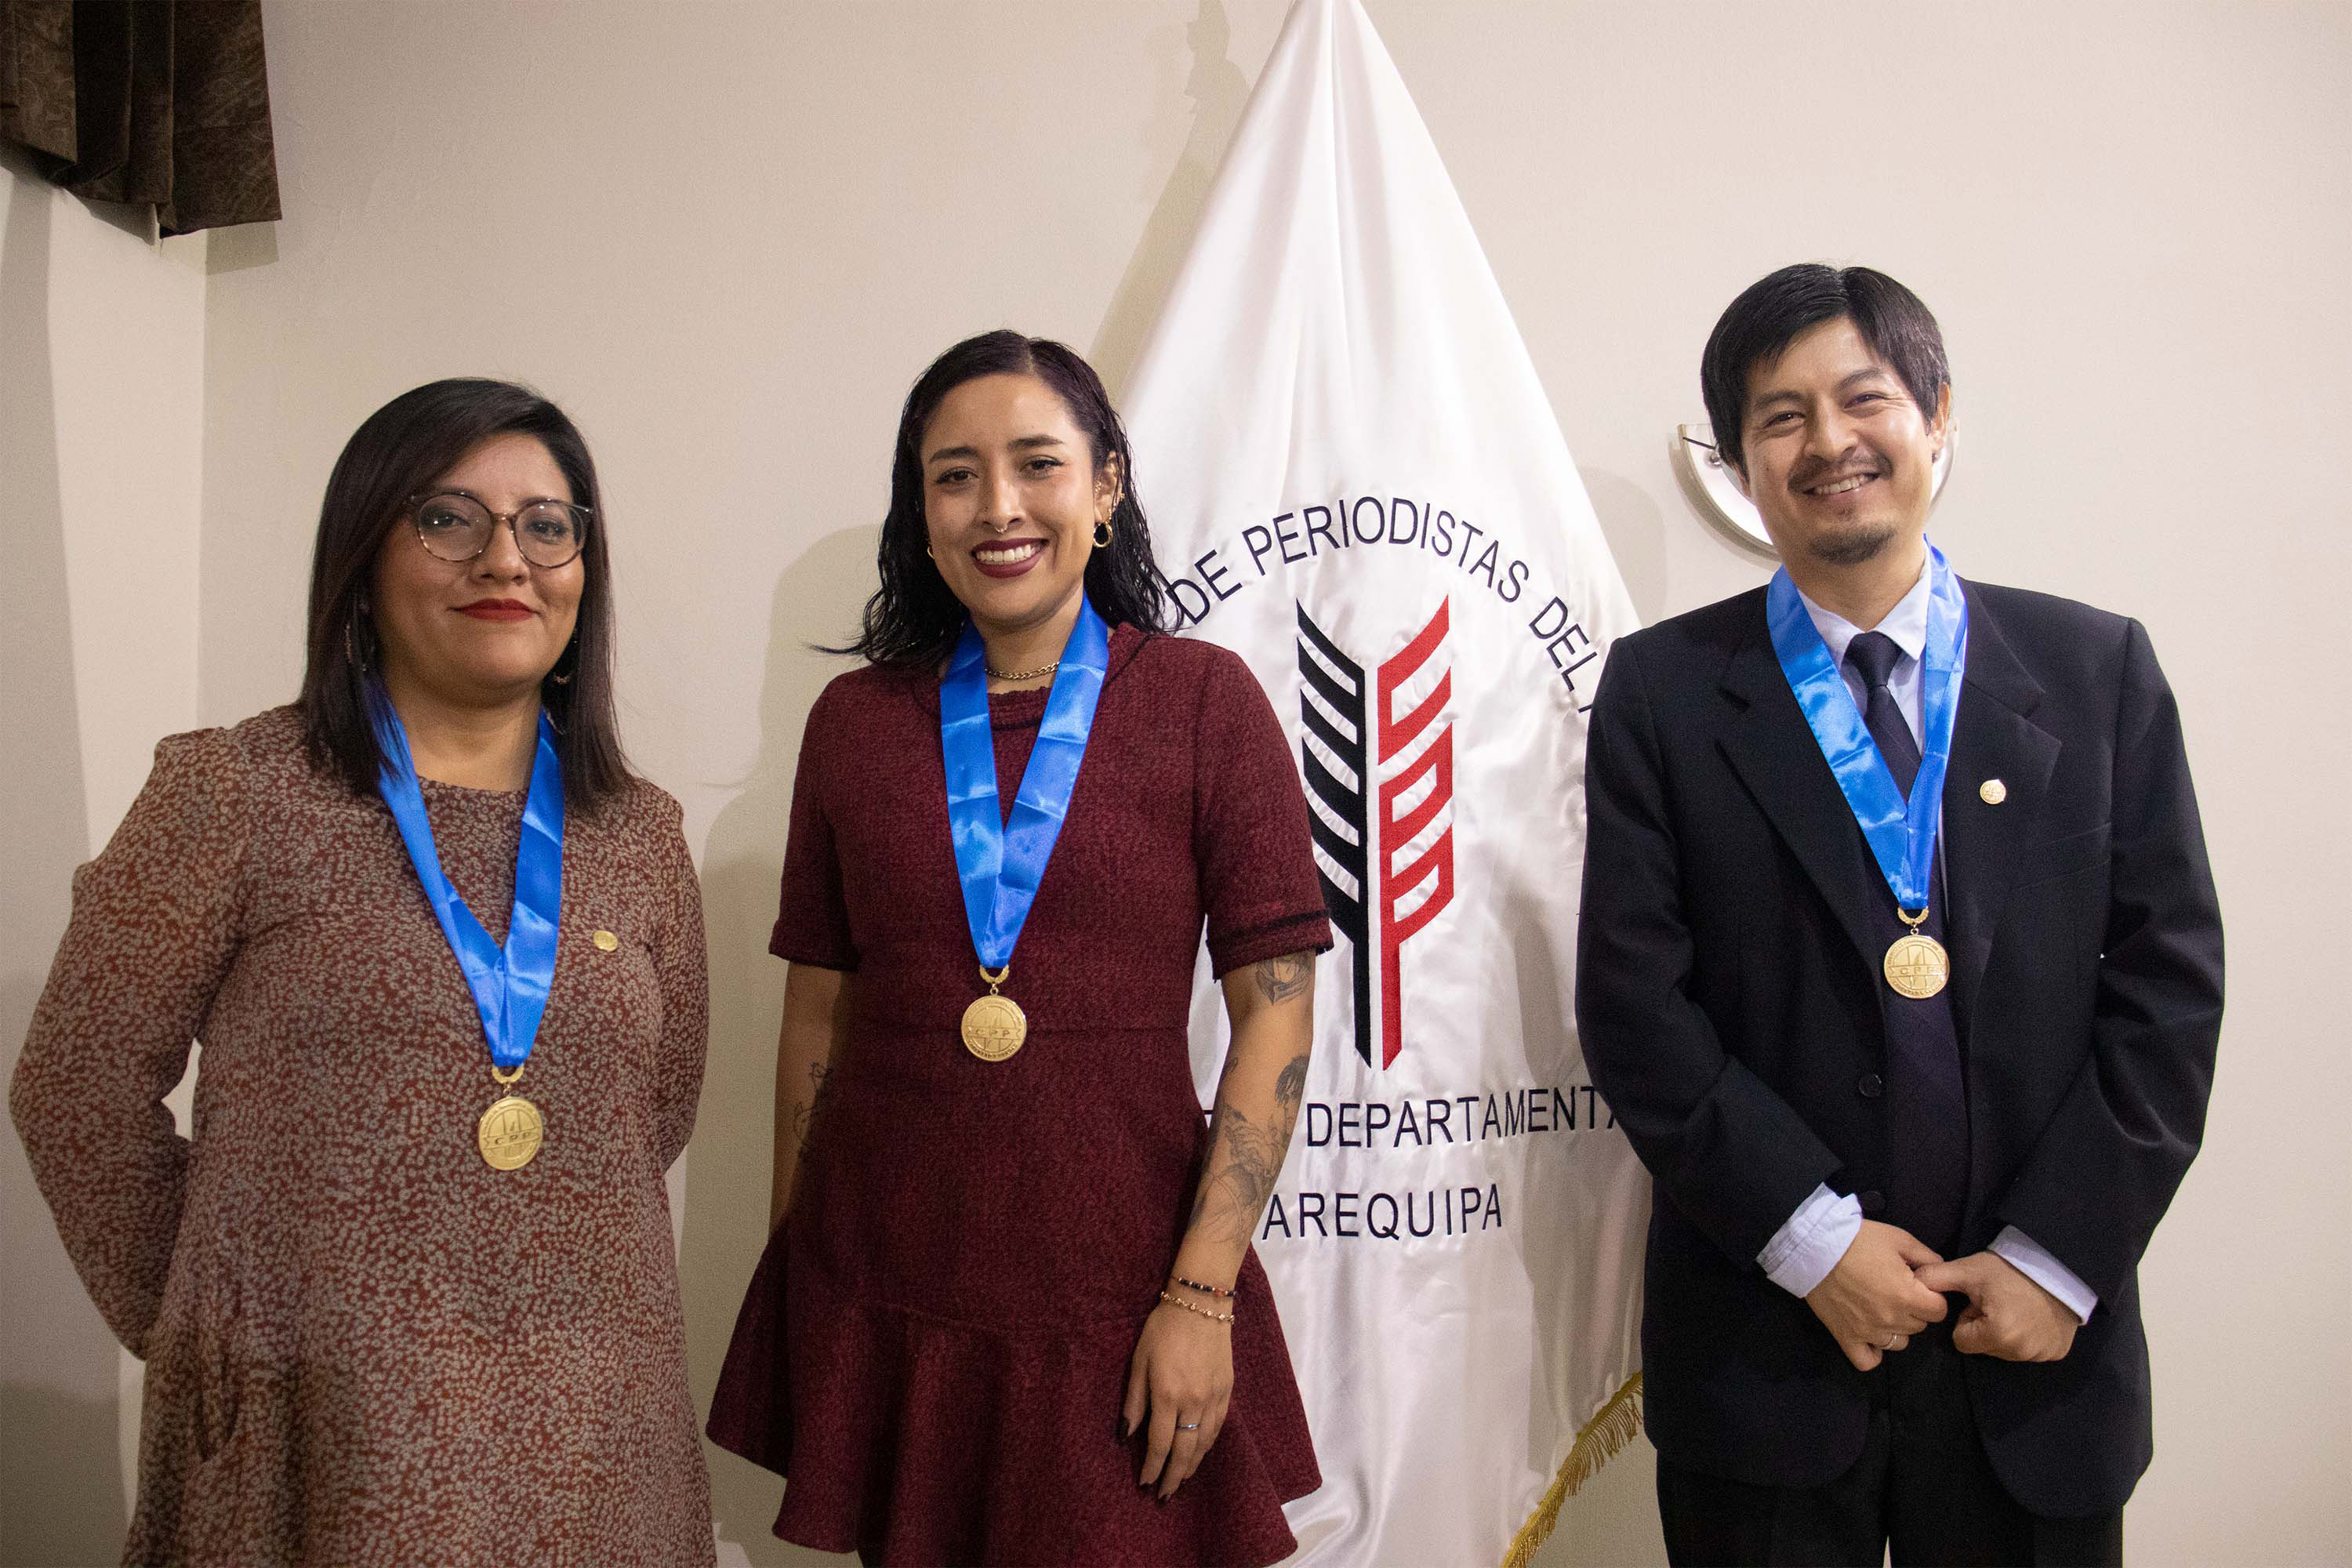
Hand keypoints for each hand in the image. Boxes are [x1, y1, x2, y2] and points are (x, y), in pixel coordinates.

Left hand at [1122, 1299, 1232, 1499]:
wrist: (1200, 1304)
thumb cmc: (1162, 1329)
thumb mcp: (1138, 1361)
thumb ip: (1133, 1401)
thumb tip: (1125, 1435)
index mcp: (1167, 1395)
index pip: (1160, 1444)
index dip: (1152, 1467)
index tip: (1144, 1484)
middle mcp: (1193, 1402)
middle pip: (1184, 1451)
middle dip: (1173, 1477)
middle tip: (1164, 1496)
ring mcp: (1213, 1397)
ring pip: (1204, 1443)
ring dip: (1192, 1466)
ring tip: (1181, 1481)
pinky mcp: (1227, 1390)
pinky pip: (1218, 1427)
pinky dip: (1208, 1445)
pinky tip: (1200, 1453)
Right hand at [1804, 1221, 1948, 1370]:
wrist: (1814, 1247)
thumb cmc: (1859, 1240)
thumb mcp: (1899, 1239)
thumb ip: (1927, 1257)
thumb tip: (1940, 1272)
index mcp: (1907, 1295)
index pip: (1939, 1311)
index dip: (1932, 1297)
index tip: (1919, 1286)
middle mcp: (1891, 1319)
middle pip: (1919, 1326)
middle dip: (1915, 1310)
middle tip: (1897, 1291)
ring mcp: (1868, 1331)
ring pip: (1899, 1343)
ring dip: (1896, 1328)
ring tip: (1882, 1309)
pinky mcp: (1846, 1337)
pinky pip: (1867, 1361)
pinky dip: (1873, 1353)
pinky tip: (1872, 1337)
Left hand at [1913, 1251, 2079, 1361]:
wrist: (2060, 1266)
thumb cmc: (2011, 1269)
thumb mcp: (1970, 1271)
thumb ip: (1935, 1278)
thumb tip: (1910, 1282)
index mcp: (1997, 1335)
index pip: (1962, 1341)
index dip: (1967, 1320)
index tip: (1981, 1302)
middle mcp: (2021, 1352)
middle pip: (1984, 1347)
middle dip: (1986, 1327)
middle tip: (2000, 1301)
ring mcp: (2042, 1355)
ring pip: (2006, 1350)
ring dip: (2006, 1332)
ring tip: (2017, 1306)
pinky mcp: (2057, 1352)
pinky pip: (2031, 1351)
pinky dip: (2029, 1336)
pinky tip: (2033, 1315)